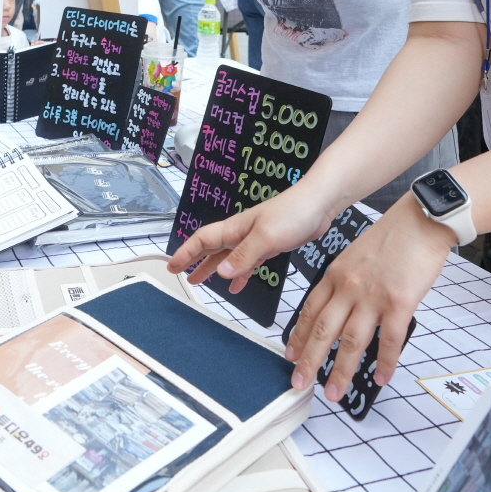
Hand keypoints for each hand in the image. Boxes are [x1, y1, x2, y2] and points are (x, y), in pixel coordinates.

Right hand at [166, 180, 337, 295]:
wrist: (319, 205)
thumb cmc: (291, 213)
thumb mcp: (265, 237)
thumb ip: (243, 256)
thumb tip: (220, 274)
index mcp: (234, 229)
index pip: (202, 240)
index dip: (185, 253)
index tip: (172, 266)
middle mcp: (240, 233)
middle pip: (211, 248)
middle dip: (194, 261)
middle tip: (180, 275)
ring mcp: (254, 239)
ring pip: (227, 257)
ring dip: (213, 269)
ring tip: (200, 282)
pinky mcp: (269, 245)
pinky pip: (247, 263)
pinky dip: (239, 274)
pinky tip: (237, 286)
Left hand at [283, 197, 455, 398]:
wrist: (421, 220)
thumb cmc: (392, 236)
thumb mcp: (356, 255)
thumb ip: (346, 281)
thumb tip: (343, 306)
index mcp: (335, 274)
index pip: (309, 310)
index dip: (298, 335)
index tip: (290, 354)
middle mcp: (348, 287)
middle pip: (322, 330)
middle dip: (309, 361)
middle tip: (299, 384)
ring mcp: (372, 297)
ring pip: (350, 342)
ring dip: (340, 371)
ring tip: (333, 393)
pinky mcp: (399, 303)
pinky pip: (388, 340)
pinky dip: (384, 362)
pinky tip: (381, 378)